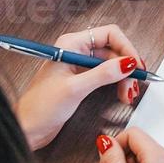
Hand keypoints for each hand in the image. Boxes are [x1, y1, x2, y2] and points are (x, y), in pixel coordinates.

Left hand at [15, 24, 146, 150]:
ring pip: (112, 64)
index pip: (109, 34)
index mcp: (71, 44)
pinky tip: (121, 94)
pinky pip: (106, 76)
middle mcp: (77, 51)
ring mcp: (80, 66)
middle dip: (126, 67)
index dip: (126, 47)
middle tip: (133, 84)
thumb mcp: (75, 89)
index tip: (136, 64)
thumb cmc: (40, 108)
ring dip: (124, 78)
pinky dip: (117, 84)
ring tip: (127, 94)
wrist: (27, 129)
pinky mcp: (82, 80)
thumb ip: (102, 74)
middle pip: (113, 50)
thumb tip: (127, 63)